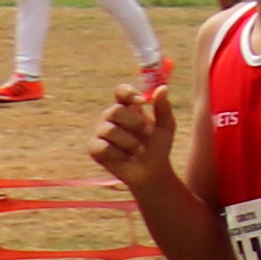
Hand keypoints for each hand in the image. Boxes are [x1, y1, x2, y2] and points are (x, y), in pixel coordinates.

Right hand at [86, 65, 173, 186]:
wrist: (151, 171)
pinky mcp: (94, 148)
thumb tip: (163, 88)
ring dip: (130, 142)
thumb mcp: (166, 126)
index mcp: (129, 107)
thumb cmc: (158, 146)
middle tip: (148, 132)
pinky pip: (102, 147)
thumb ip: (163, 107)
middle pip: (115, 110)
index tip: (142, 101)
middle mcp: (112, 117)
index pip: (121, 92)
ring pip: (109, 130)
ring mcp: (101, 132)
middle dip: (134, 122)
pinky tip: (125, 158)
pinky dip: (118, 154)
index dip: (128, 93)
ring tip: (140, 150)